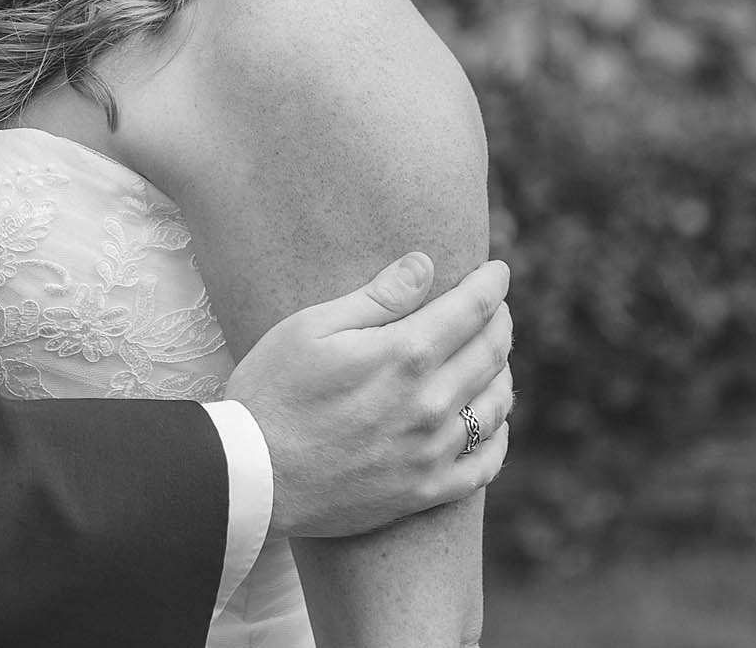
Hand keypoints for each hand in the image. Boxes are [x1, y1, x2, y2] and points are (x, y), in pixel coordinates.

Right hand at [226, 253, 513, 537]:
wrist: (253, 475)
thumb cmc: (271, 391)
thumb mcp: (310, 328)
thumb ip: (375, 297)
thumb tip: (425, 265)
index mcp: (403, 355)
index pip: (471, 309)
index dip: (491, 284)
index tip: (498, 270)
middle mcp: (430, 403)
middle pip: (491, 353)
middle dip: (500, 322)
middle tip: (496, 307)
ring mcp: (431, 451)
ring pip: (496, 406)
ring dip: (502, 373)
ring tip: (494, 358)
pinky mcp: (424, 491)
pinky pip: (485, 465)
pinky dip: (499, 438)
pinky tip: (494, 423)